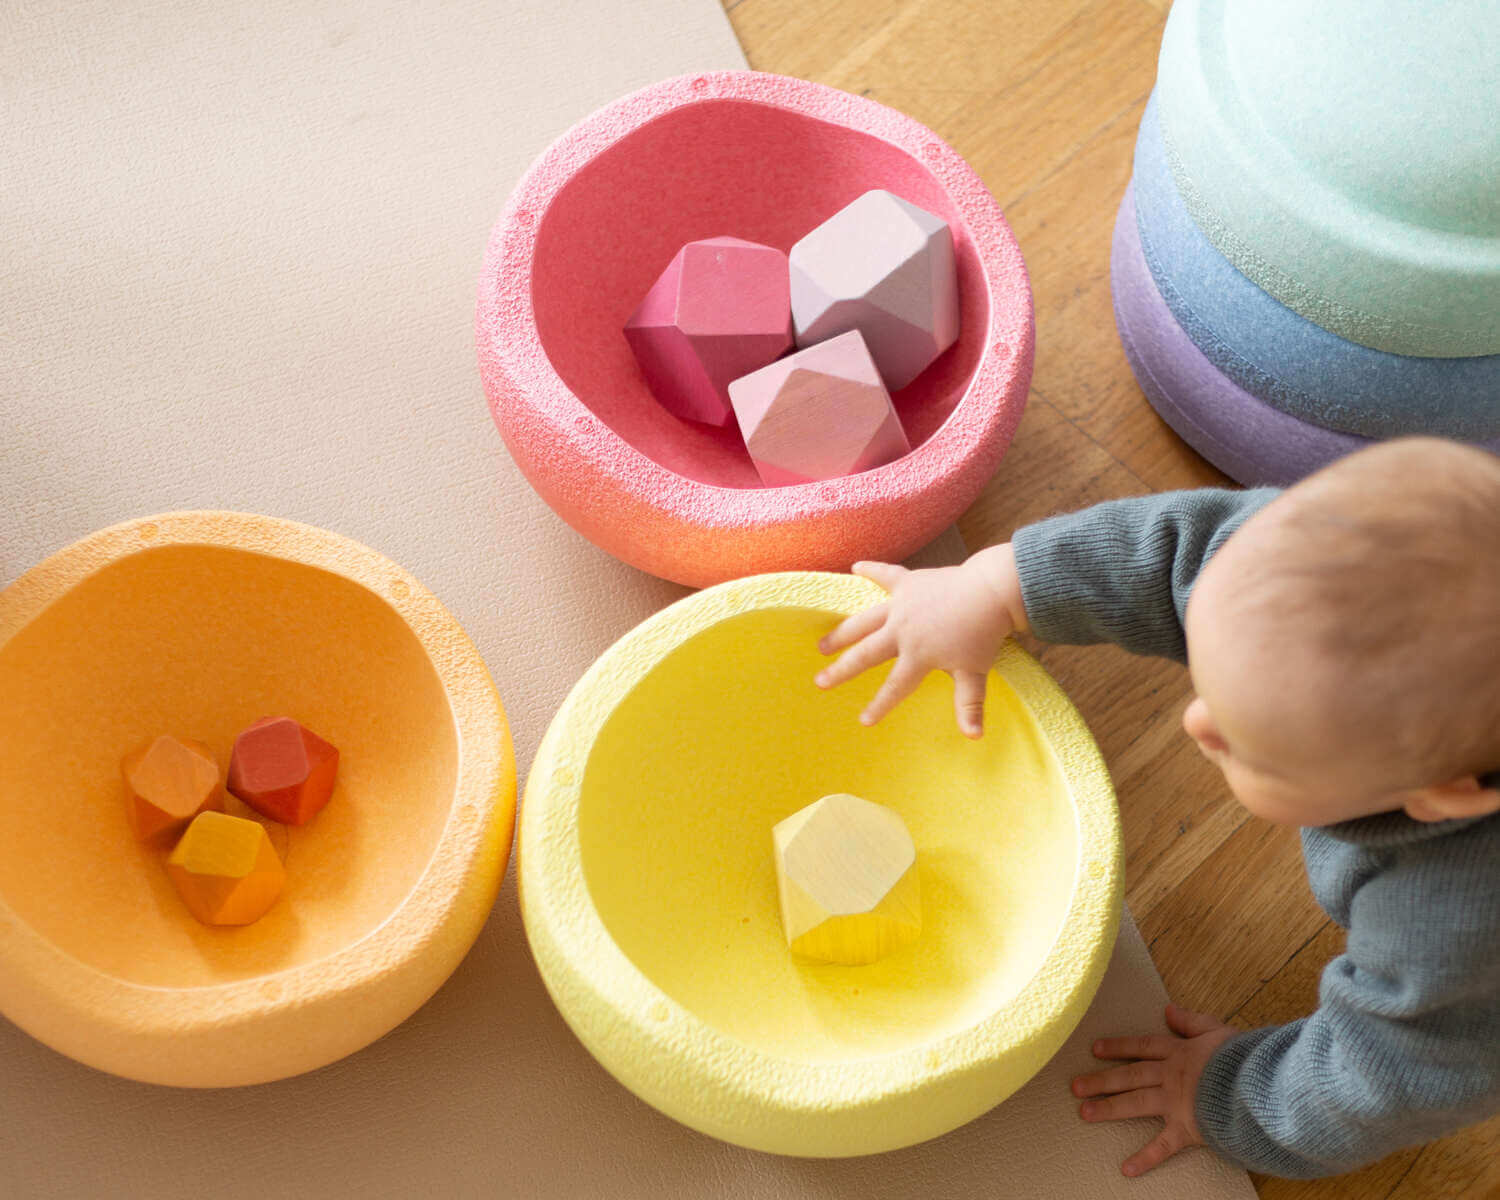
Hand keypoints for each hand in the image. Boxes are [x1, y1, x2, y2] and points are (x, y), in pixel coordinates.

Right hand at [814, 546, 1025, 736]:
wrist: (992, 591)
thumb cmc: (983, 635)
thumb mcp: (975, 673)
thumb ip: (969, 705)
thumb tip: (974, 737)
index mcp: (918, 656)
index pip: (895, 687)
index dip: (879, 705)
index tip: (864, 721)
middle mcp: (902, 631)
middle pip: (866, 654)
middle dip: (842, 670)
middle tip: (821, 681)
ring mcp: (902, 606)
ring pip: (864, 621)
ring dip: (842, 633)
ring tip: (822, 645)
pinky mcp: (909, 583)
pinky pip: (885, 574)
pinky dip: (871, 569)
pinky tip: (855, 566)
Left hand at [1071, 1003, 1237, 1177]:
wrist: (1258, 1083)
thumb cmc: (1244, 1057)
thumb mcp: (1217, 1030)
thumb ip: (1192, 1021)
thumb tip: (1168, 1009)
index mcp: (1179, 1052)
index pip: (1141, 1047)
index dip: (1118, 1047)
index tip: (1094, 1049)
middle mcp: (1170, 1076)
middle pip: (1129, 1076)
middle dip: (1100, 1080)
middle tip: (1074, 1086)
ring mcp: (1175, 1102)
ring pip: (1134, 1103)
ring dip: (1108, 1108)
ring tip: (1084, 1112)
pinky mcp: (1187, 1128)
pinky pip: (1162, 1146)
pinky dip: (1145, 1159)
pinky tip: (1126, 1169)